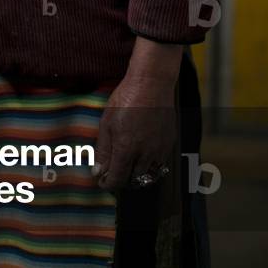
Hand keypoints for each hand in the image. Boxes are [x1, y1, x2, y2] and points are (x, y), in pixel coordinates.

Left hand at [92, 72, 176, 191]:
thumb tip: (98, 171)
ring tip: (128, 167)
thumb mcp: (107, 122)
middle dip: (121, 180)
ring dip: (136, 175)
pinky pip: (160, 164)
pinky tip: (143, 157)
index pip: (117, 179)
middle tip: (113, 173)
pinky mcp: (169, 143)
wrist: (151, 84)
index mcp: (126, 149)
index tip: (102, 181)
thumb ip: (103, 149)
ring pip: (148, 175)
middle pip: (133, 180)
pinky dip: (150, 166)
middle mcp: (145, 154)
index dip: (108, 184)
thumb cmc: (126, 99)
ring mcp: (159, 149)